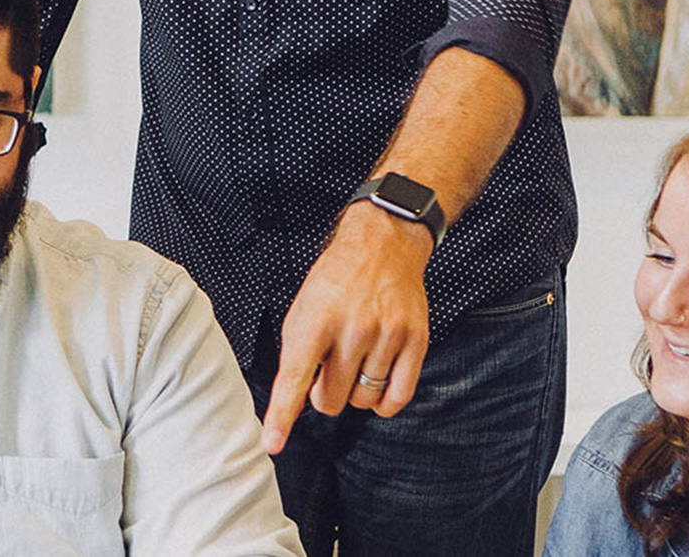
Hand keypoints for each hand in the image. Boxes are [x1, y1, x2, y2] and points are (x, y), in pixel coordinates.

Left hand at [261, 204, 433, 453]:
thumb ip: (297, 354)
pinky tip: (376, 382)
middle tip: (328, 370)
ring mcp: (387, 335)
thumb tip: (295, 402)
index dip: (282, 415)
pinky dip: (383, 402)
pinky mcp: (416, 340)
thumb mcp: (302, 310)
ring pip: (363, 400)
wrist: (382, 246)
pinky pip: (398, 397)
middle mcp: (352, 328)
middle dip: (324, 395)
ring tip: (354, 362)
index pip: (294, 377)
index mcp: (315, 320)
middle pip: (331, 400)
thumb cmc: (335, 283)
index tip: (272, 443)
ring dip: (354, 392)